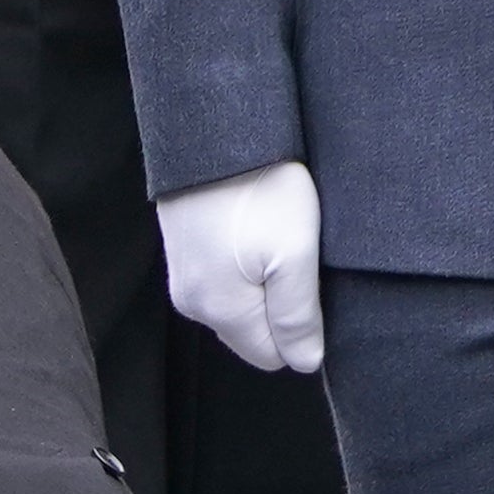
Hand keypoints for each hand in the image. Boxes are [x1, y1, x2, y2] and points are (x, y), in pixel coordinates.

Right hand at [158, 160, 325, 376]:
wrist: (214, 131)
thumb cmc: (259, 188)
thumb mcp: (295, 253)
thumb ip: (298, 316)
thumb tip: (305, 362)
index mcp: (221, 312)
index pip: (272, 356)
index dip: (300, 328)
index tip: (311, 282)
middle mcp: (193, 304)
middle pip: (253, 333)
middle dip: (280, 306)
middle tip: (297, 256)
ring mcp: (184, 278)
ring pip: (239, 305)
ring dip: (264, 282)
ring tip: (276, 236)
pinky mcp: (183, 251)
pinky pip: (223, 278)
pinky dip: (245, 262)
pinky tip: (256, 227)